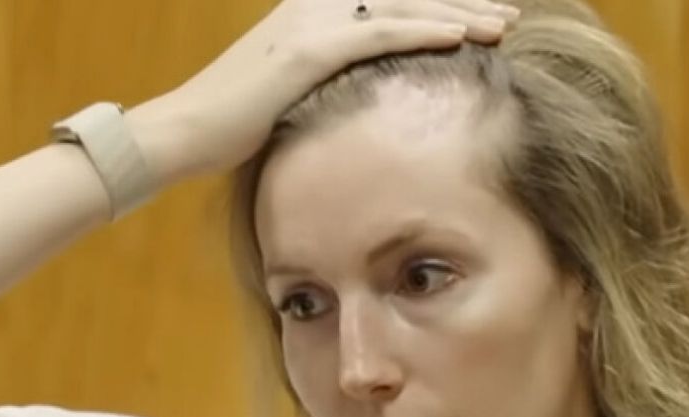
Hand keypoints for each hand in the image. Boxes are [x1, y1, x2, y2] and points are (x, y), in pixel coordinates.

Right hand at [127, 0, 518, 186]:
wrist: (181, 132)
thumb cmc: (228, 127)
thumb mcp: (283, 96)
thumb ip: (322, 86)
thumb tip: (356, 106)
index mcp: (310, 13)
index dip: (436, 5)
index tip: (478, 17)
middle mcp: (312, 6)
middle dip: (460, 2)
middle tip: (507, 14)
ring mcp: (311, 23)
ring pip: (401, 6)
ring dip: (457, 13)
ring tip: (503, 24)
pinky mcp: (308, 50)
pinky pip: (381, 32)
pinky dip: (425, 31)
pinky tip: (462, 37)